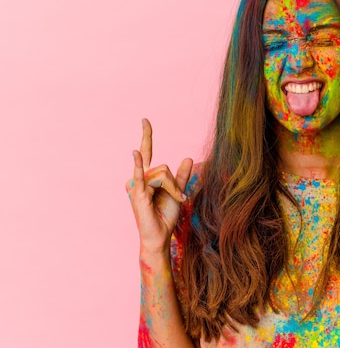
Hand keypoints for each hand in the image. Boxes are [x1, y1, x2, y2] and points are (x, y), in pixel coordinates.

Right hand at [126, 118, 192, 253]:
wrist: (160, 236)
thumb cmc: (165, 216)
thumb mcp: (178, 192)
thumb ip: (182, 176)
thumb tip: (188, 158)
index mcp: (147, 177)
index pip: (147, 152)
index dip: (147, 135)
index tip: (145, 120)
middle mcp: (139, 178)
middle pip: (164, 167)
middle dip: (175, 182)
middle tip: (179, 197)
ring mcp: (136, 185)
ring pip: (163, 173)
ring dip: (174, 188)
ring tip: (174, 201)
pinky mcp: (138, 194)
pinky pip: (142, 175)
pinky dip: (139, 165)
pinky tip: (134, 154)